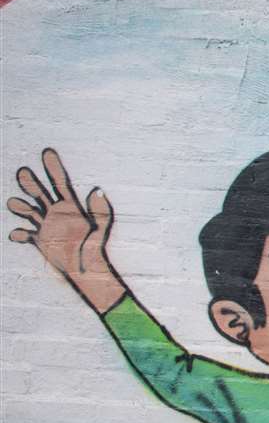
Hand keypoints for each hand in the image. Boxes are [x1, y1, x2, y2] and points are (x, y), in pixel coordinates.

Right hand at [9, 149, 126, 313]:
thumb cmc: (95, 249)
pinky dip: (18, 233)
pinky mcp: (39, 239)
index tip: (47, 152)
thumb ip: (100, 211)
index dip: (54, 168)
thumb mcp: (100, 229)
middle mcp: (57, 213)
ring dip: (19, 206)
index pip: (60, 183)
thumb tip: (98, 190)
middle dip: (30, 182)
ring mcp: (46, 225)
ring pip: (28, 210)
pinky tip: (16, 235)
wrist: (86, 270)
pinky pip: (24, 233)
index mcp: (71, 208)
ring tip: (14, 204)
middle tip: (22, 172)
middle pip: (40, 193)